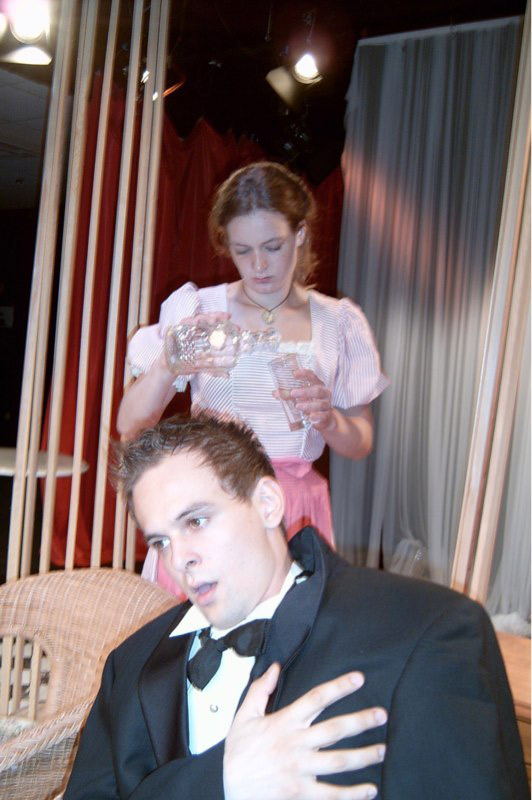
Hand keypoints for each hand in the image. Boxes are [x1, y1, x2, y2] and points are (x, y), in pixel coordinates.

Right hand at [163, 312, 237, 376]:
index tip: (237, 327)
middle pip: (208, 318)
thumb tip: (228, 375)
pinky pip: (182, 323)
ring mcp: (186, 328)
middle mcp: (195, 329)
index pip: (216, 326)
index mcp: (203, 335)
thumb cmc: (187, 364)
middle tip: (227, 318)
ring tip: (214, 319)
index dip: (226, 325)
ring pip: (197, 318)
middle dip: (218, 316)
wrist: (169, 367)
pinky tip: (197, 322)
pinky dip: (190, 321)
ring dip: (205, 317)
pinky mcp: (176, 329)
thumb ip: (215, 370)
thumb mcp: (203, 367)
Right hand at [223, 664, 386, 799]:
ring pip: (339, 761)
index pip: (316, 698)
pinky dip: (352, 794)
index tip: (359, 678)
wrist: (229, 790)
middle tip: (381, 715)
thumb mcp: (243, 717)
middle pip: (335, 729)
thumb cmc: (238, 755)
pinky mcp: (301, 793)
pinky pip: (331, 794)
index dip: (339, 687)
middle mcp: (296, 744)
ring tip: (382, 750)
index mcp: (284, 722)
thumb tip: (274, 668)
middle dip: (361, 721)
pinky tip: (369, 790)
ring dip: (363, 756)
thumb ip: (260, 690)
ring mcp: (300, 770)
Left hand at [290, 368, 334, 430]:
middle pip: (317, 390)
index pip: (313, 377)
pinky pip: (323, 415)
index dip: (304, 374)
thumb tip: (275, 393)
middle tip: (292, 393)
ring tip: (298, 406)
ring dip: (309, 405)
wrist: (323, 419)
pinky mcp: (326, 416)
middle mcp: (324, 394)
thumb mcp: (300, 398)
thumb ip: (288, 395)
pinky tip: (311, 417)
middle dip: (305, 391)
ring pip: (320, 404)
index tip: (294, 373)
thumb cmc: (311, 404)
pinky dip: (317, 416)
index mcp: (318, 386)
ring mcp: (326, 405)